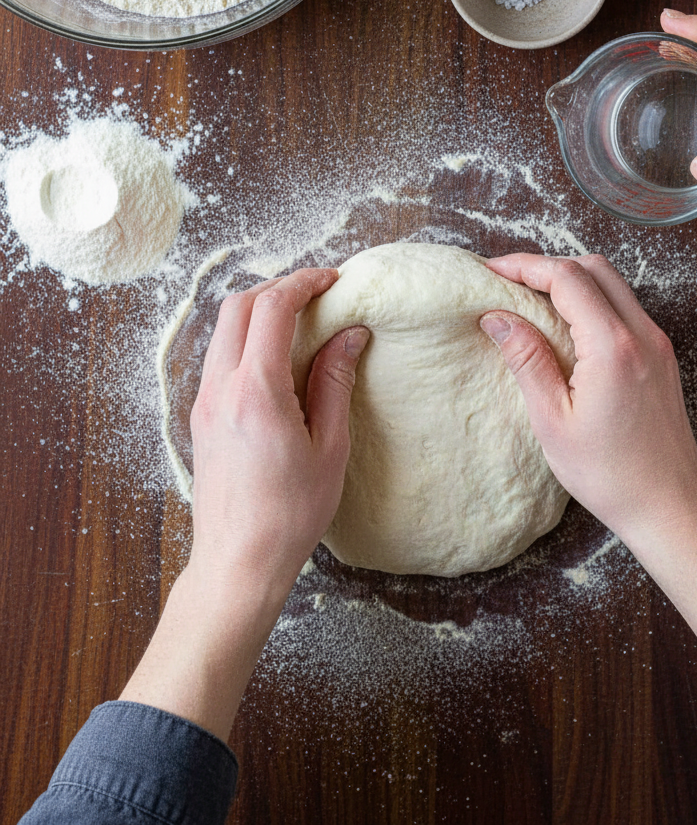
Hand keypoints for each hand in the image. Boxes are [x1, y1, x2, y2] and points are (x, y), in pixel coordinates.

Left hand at [121, 269, 367, 739]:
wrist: (238, 562)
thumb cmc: (290, 514)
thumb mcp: (329, 447)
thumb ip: (334, 382)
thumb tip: (349, 335)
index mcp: (256, 391)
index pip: (272, 308)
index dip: (304, 283)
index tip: (334, 281)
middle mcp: (220, 388)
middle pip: (238, 306)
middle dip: (278, 288)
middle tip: (317, 295)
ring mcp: (203, 401)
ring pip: (224, 329)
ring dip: (259, 313)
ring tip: (301, 324)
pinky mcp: (200, 416)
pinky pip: (220, 358)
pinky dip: (247, 340)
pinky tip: (279, 360)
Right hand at [480, 253, 696, 545]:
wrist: (670, 507)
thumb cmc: (609, 475)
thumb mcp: (553, 421)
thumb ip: (526, 360)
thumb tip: (497, 317)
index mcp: (612, 347)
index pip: (566, 278)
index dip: (524, 266)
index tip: (491, 271)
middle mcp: (642, 334)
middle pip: (593, 267)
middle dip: (547, 265)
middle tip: (509, 281)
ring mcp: (658, 343)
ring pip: (612, 283)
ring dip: (571, 280)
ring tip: (531, 300)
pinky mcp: (662, 356)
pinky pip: (624, 308)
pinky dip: (592, 301)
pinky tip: (564, 326)